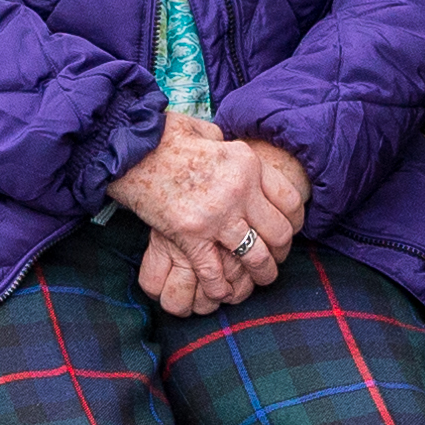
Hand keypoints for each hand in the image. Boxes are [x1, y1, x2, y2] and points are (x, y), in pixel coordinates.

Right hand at [110, 123, 301, 314]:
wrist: (129, 148)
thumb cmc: (164, 137)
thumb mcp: (208, 132)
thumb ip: (227, 147)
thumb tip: (229, 153)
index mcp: (248, 164)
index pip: (291, 200)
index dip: (296, 221)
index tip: (290, 230)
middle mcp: (239, 190)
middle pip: (279, 233)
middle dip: (281, 252)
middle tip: (275, 259)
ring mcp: (216, 215)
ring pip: (255, 256)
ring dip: (261, 273)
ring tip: (259, 280)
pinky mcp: (190, 235)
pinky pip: (215, 271)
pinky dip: (221, 287)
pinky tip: (222, 292)